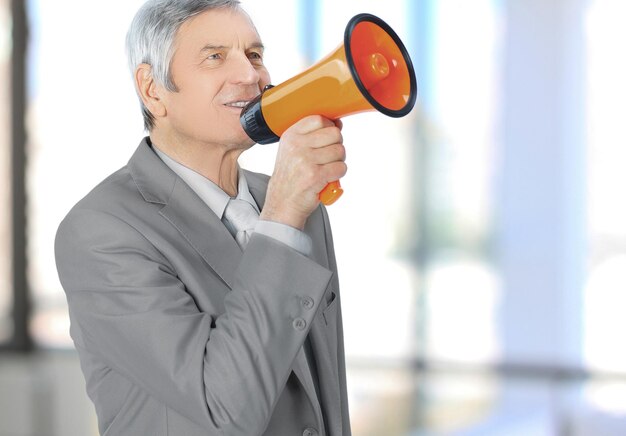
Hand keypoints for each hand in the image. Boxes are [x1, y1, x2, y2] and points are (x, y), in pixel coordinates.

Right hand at [260, 115, 346, 229]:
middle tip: (327, 158)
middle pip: (334, 134)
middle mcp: (296, 146)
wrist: (282, 204)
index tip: (327, 139)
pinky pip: (341, 168)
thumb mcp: (293, 151)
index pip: (319, 119)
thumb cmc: (291, 178)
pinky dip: (338, 175)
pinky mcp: (315, 176)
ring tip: (325, 170)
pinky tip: (327, 179)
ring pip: (340, 151)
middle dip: (337, 146)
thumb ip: (312, 136)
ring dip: (338, 162)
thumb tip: (337, 124)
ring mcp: (306, 160)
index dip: (329, 128)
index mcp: (291, 136)